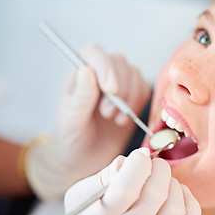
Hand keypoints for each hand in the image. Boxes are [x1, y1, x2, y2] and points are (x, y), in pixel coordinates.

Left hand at [54, 44, 150, 174]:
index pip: (94, 53)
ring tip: (114, 119)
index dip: (105, 66)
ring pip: (134, 73)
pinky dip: (138, 104)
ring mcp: (118, 85)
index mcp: (79, 75)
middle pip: (118, 62)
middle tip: (107, 114)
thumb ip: (80, 96)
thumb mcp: (70, 121)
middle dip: (118, 89)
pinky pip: (144, 89)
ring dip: (129, 98)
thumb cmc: (72, 140)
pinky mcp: (133, 98)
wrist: (86, 161)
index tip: (110, 90)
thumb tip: (87, 69)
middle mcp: (100, 75)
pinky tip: (124, 120)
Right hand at [64, 148, 201, 214]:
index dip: (138, 164)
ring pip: (174, 210)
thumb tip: (126, 162)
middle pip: (154, 196)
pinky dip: (188, 202)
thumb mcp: (83, 195)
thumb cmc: (90, 213)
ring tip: (163, 179)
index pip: (126, 189)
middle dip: (159, 169)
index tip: (140, 155)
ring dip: (173, 185)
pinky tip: (177, 192)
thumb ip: (102, 178)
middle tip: (155, 163)